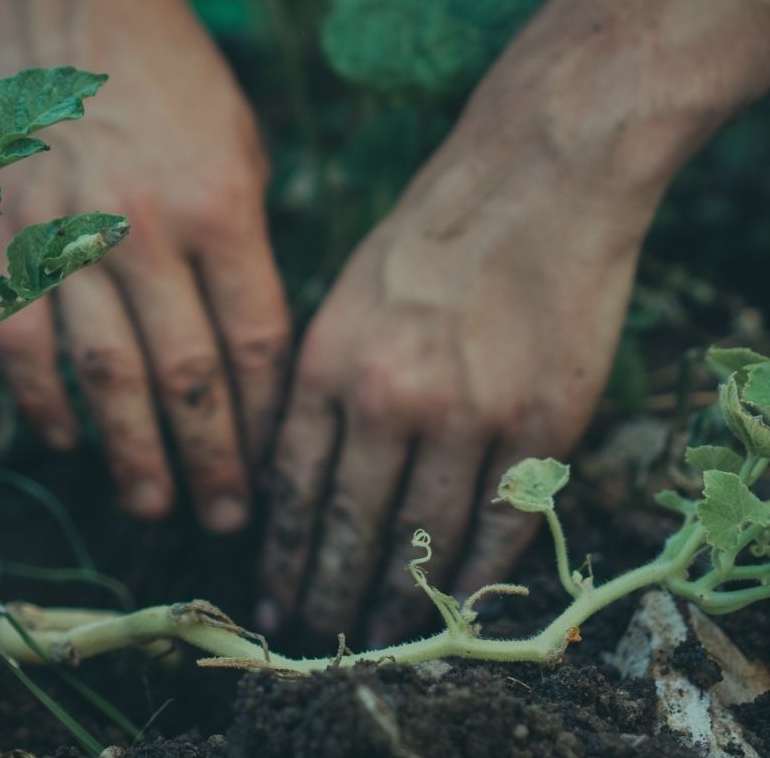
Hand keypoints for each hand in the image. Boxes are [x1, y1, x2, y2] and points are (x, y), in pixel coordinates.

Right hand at [0, 0, 289, 533]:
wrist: (78, 13)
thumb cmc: (179, 82)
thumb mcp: (244, 150)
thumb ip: (248, 247)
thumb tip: (252, 347)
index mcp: (223, 208)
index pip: (255, 342)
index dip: (266, 415)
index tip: (276, 463)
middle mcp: (146, 231)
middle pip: (186, 376)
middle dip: (212, 460)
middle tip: (225, 520)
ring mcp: (70, 235)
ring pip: (104, 375)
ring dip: (129, 452)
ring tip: (153, 505)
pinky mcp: (10, 234)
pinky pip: (23, 339)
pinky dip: (43, 399)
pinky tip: (66, 440)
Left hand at [260, 0, 769, 634]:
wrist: (535, 176)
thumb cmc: (431, 227)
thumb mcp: (345, 292)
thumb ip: (322, 379)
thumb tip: (300, 466)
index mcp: (327, 359)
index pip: (291, 484)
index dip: (281, 550)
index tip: (272, 594)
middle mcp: (387, 397)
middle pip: (348, 525)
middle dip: (326, 590)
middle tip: (315, 635)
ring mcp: (466, 414)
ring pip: (422, 539)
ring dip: (397, 597)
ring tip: (377, 632)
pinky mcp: (539, 422)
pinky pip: (501, 524)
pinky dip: (477, 574)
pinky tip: (457, 603)